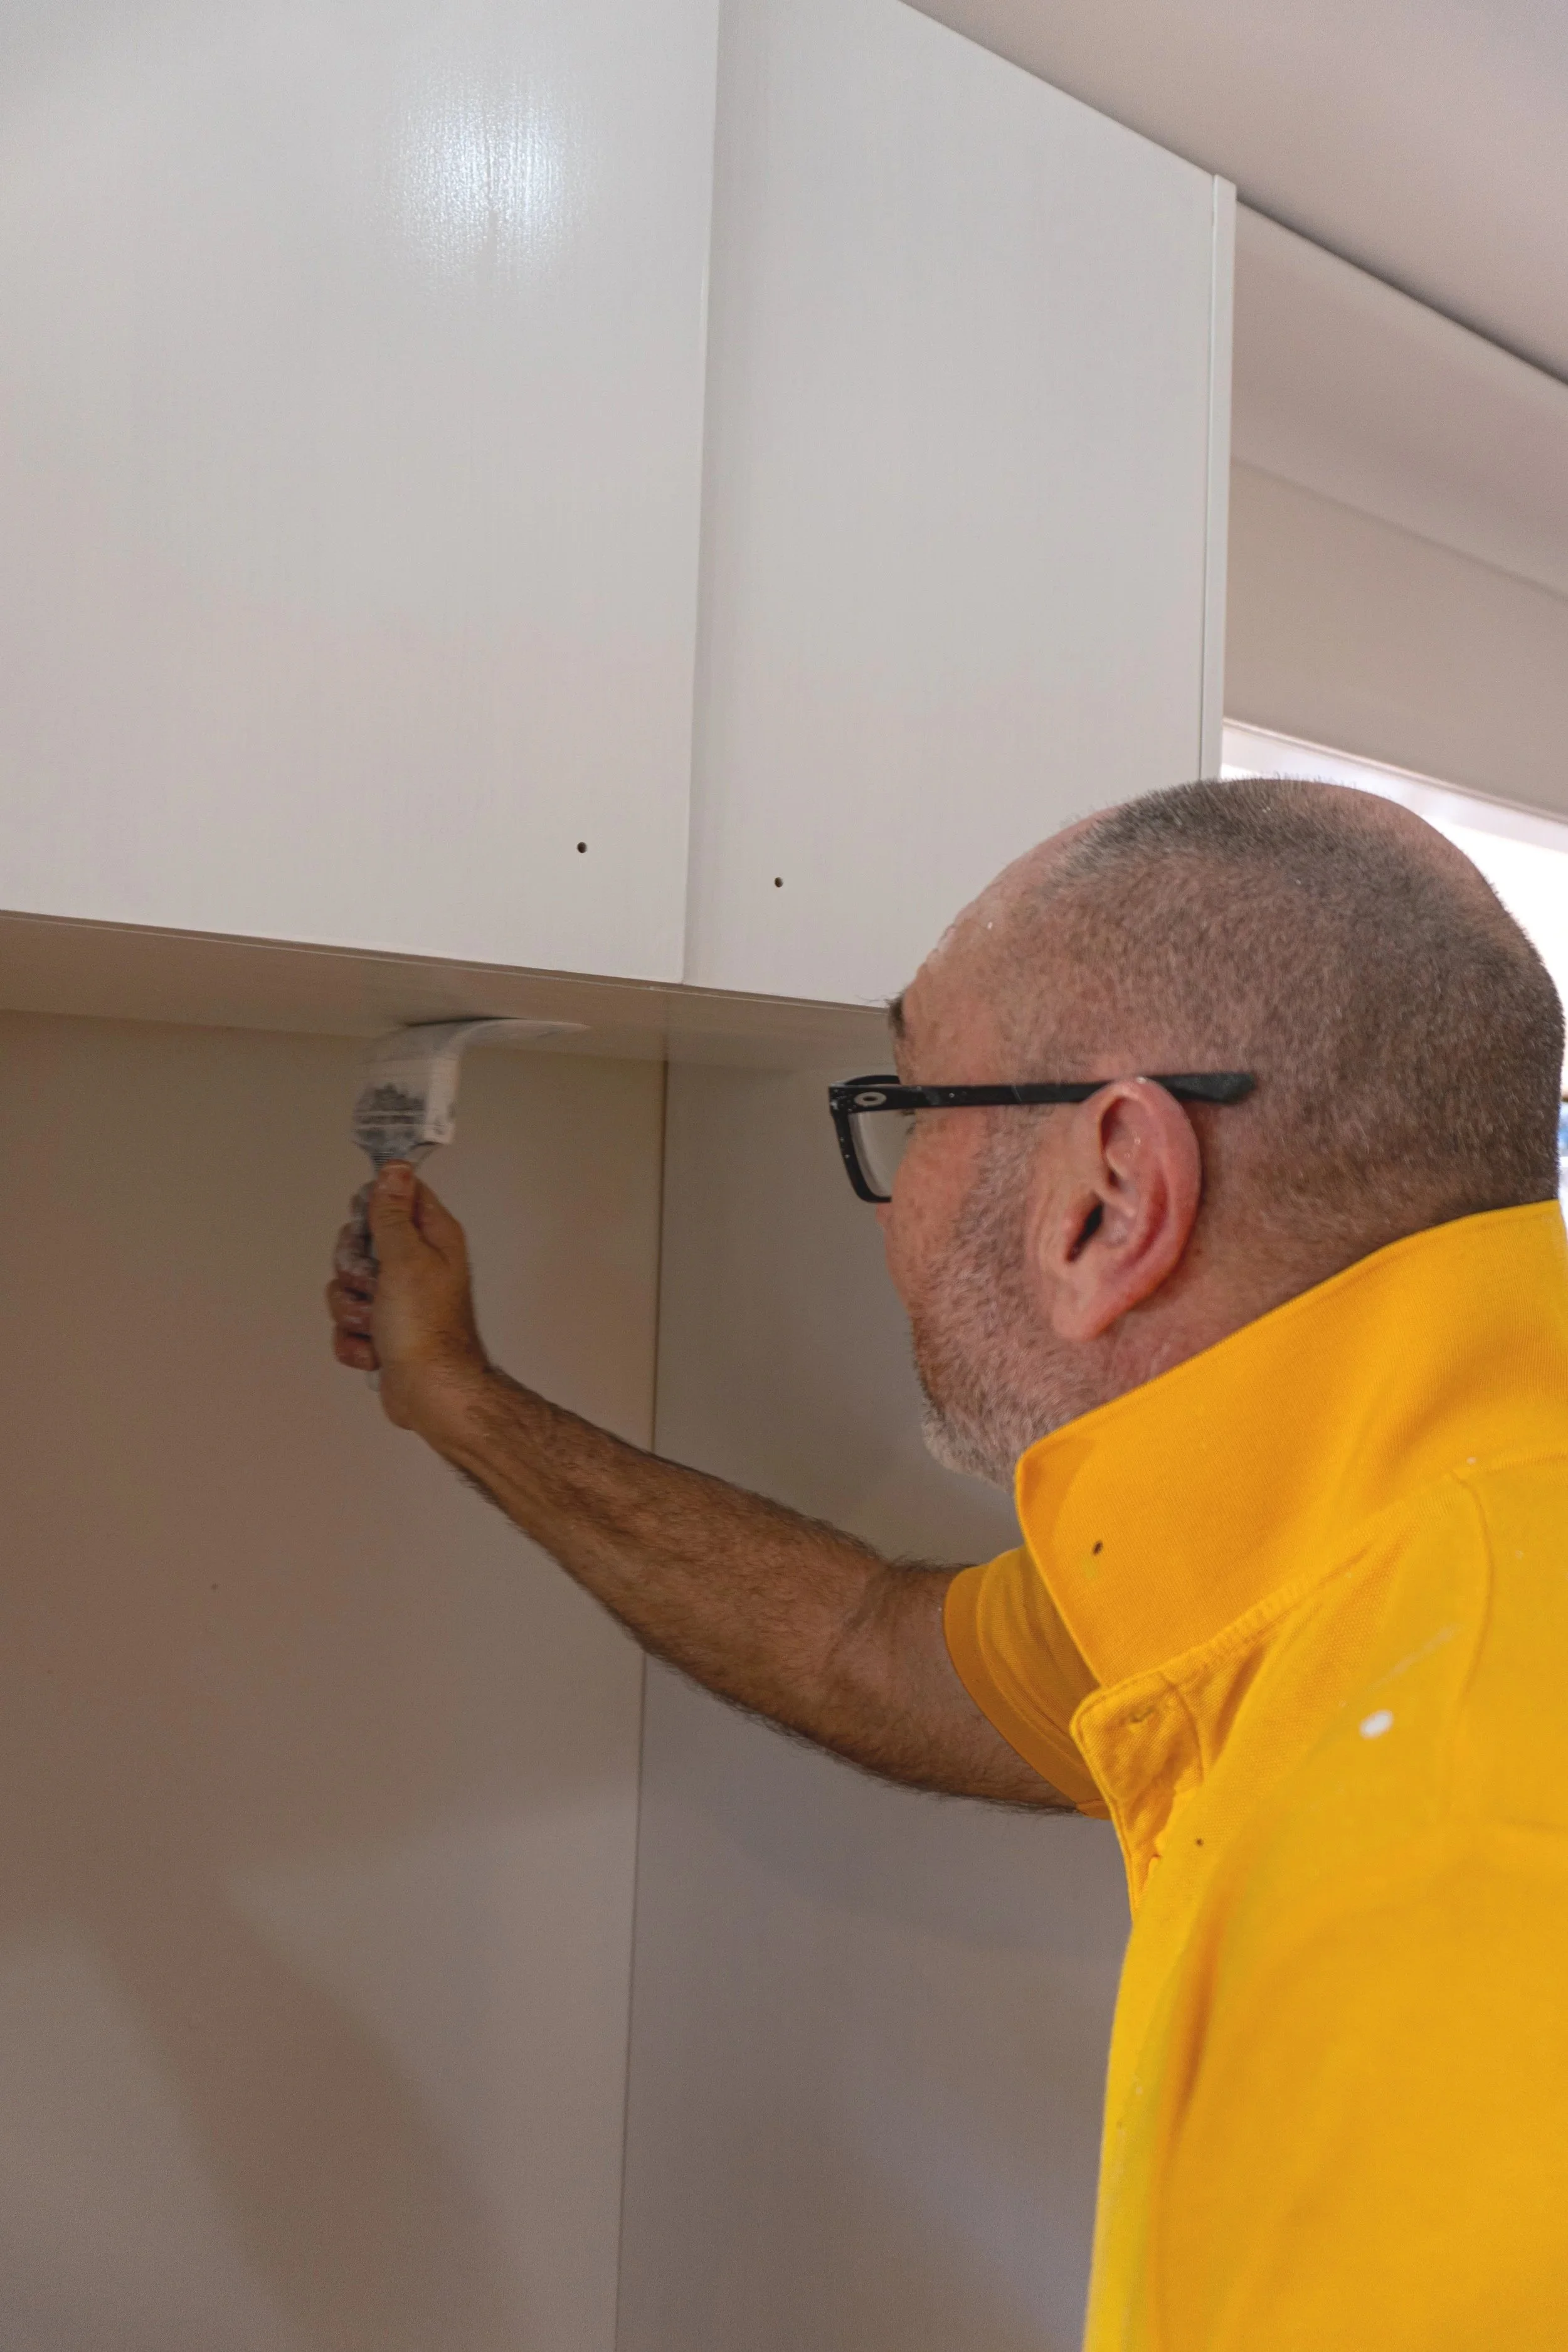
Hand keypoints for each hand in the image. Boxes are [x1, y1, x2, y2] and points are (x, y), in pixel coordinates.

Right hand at [326, 1164, 488, 1431]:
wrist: (430, 1392)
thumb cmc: (425, 1326)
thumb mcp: (405, 1258)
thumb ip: (393, 1213)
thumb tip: (394, 1169)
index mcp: (432, 1237)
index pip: (397, 1196)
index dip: (373, 1208)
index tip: (369, 1230)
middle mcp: (417, 1264)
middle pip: (361, 1243)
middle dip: (353, 1270)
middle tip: (373, 1285)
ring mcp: (398, 1300)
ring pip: (347, 1287)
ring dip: (353, 1311)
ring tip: (377, 1325)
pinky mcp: (383, 1332)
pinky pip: (348, 1325)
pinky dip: (356, 1341)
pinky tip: (377, 1350)